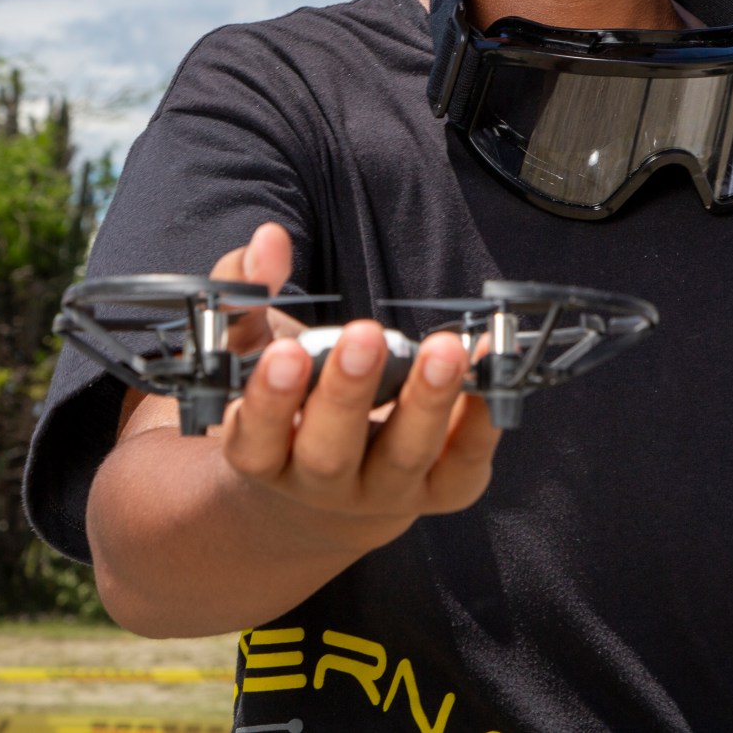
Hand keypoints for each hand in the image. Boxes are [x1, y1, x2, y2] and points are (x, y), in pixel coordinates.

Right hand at [209, 223, 501, 554]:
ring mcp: (382, 492)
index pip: (255, 438)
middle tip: (365, 335)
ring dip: (426, 401)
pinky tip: (486, 361)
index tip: (287, 352)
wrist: (332, 481)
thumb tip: (269, 241)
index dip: (270, 400)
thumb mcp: (252, 344)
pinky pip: (464, 459)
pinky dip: (481, 414)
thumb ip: (246, 289)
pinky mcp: (439, 490)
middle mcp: (318, 483)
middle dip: (348, 394)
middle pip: (329, 454)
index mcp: (262, 452)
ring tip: (443, 348)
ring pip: (403, 458)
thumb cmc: (290, 393)